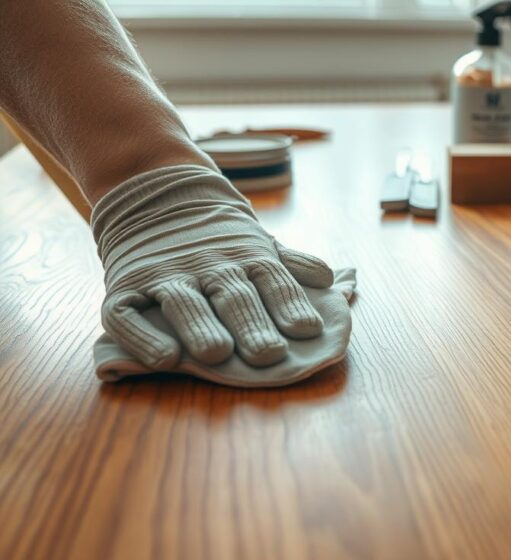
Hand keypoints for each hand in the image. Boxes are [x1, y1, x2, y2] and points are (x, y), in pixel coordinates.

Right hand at [91, 165, 333, 368]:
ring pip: (183, 304)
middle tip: (269, 354)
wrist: (153, 194)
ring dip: (201, 328)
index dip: (290, 304)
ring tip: (218, 353)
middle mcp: (209, 265)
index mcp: (248, 257)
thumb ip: (291, 266)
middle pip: (234, 297)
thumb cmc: (219, 239)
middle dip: (252, 325)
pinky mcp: (124, 288)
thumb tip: (331, 278)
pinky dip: (142, 337)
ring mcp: (164, 276)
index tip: (307, 330)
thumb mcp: (259, 244)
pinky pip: (127, 315)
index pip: (274, 281)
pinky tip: (164, 358)